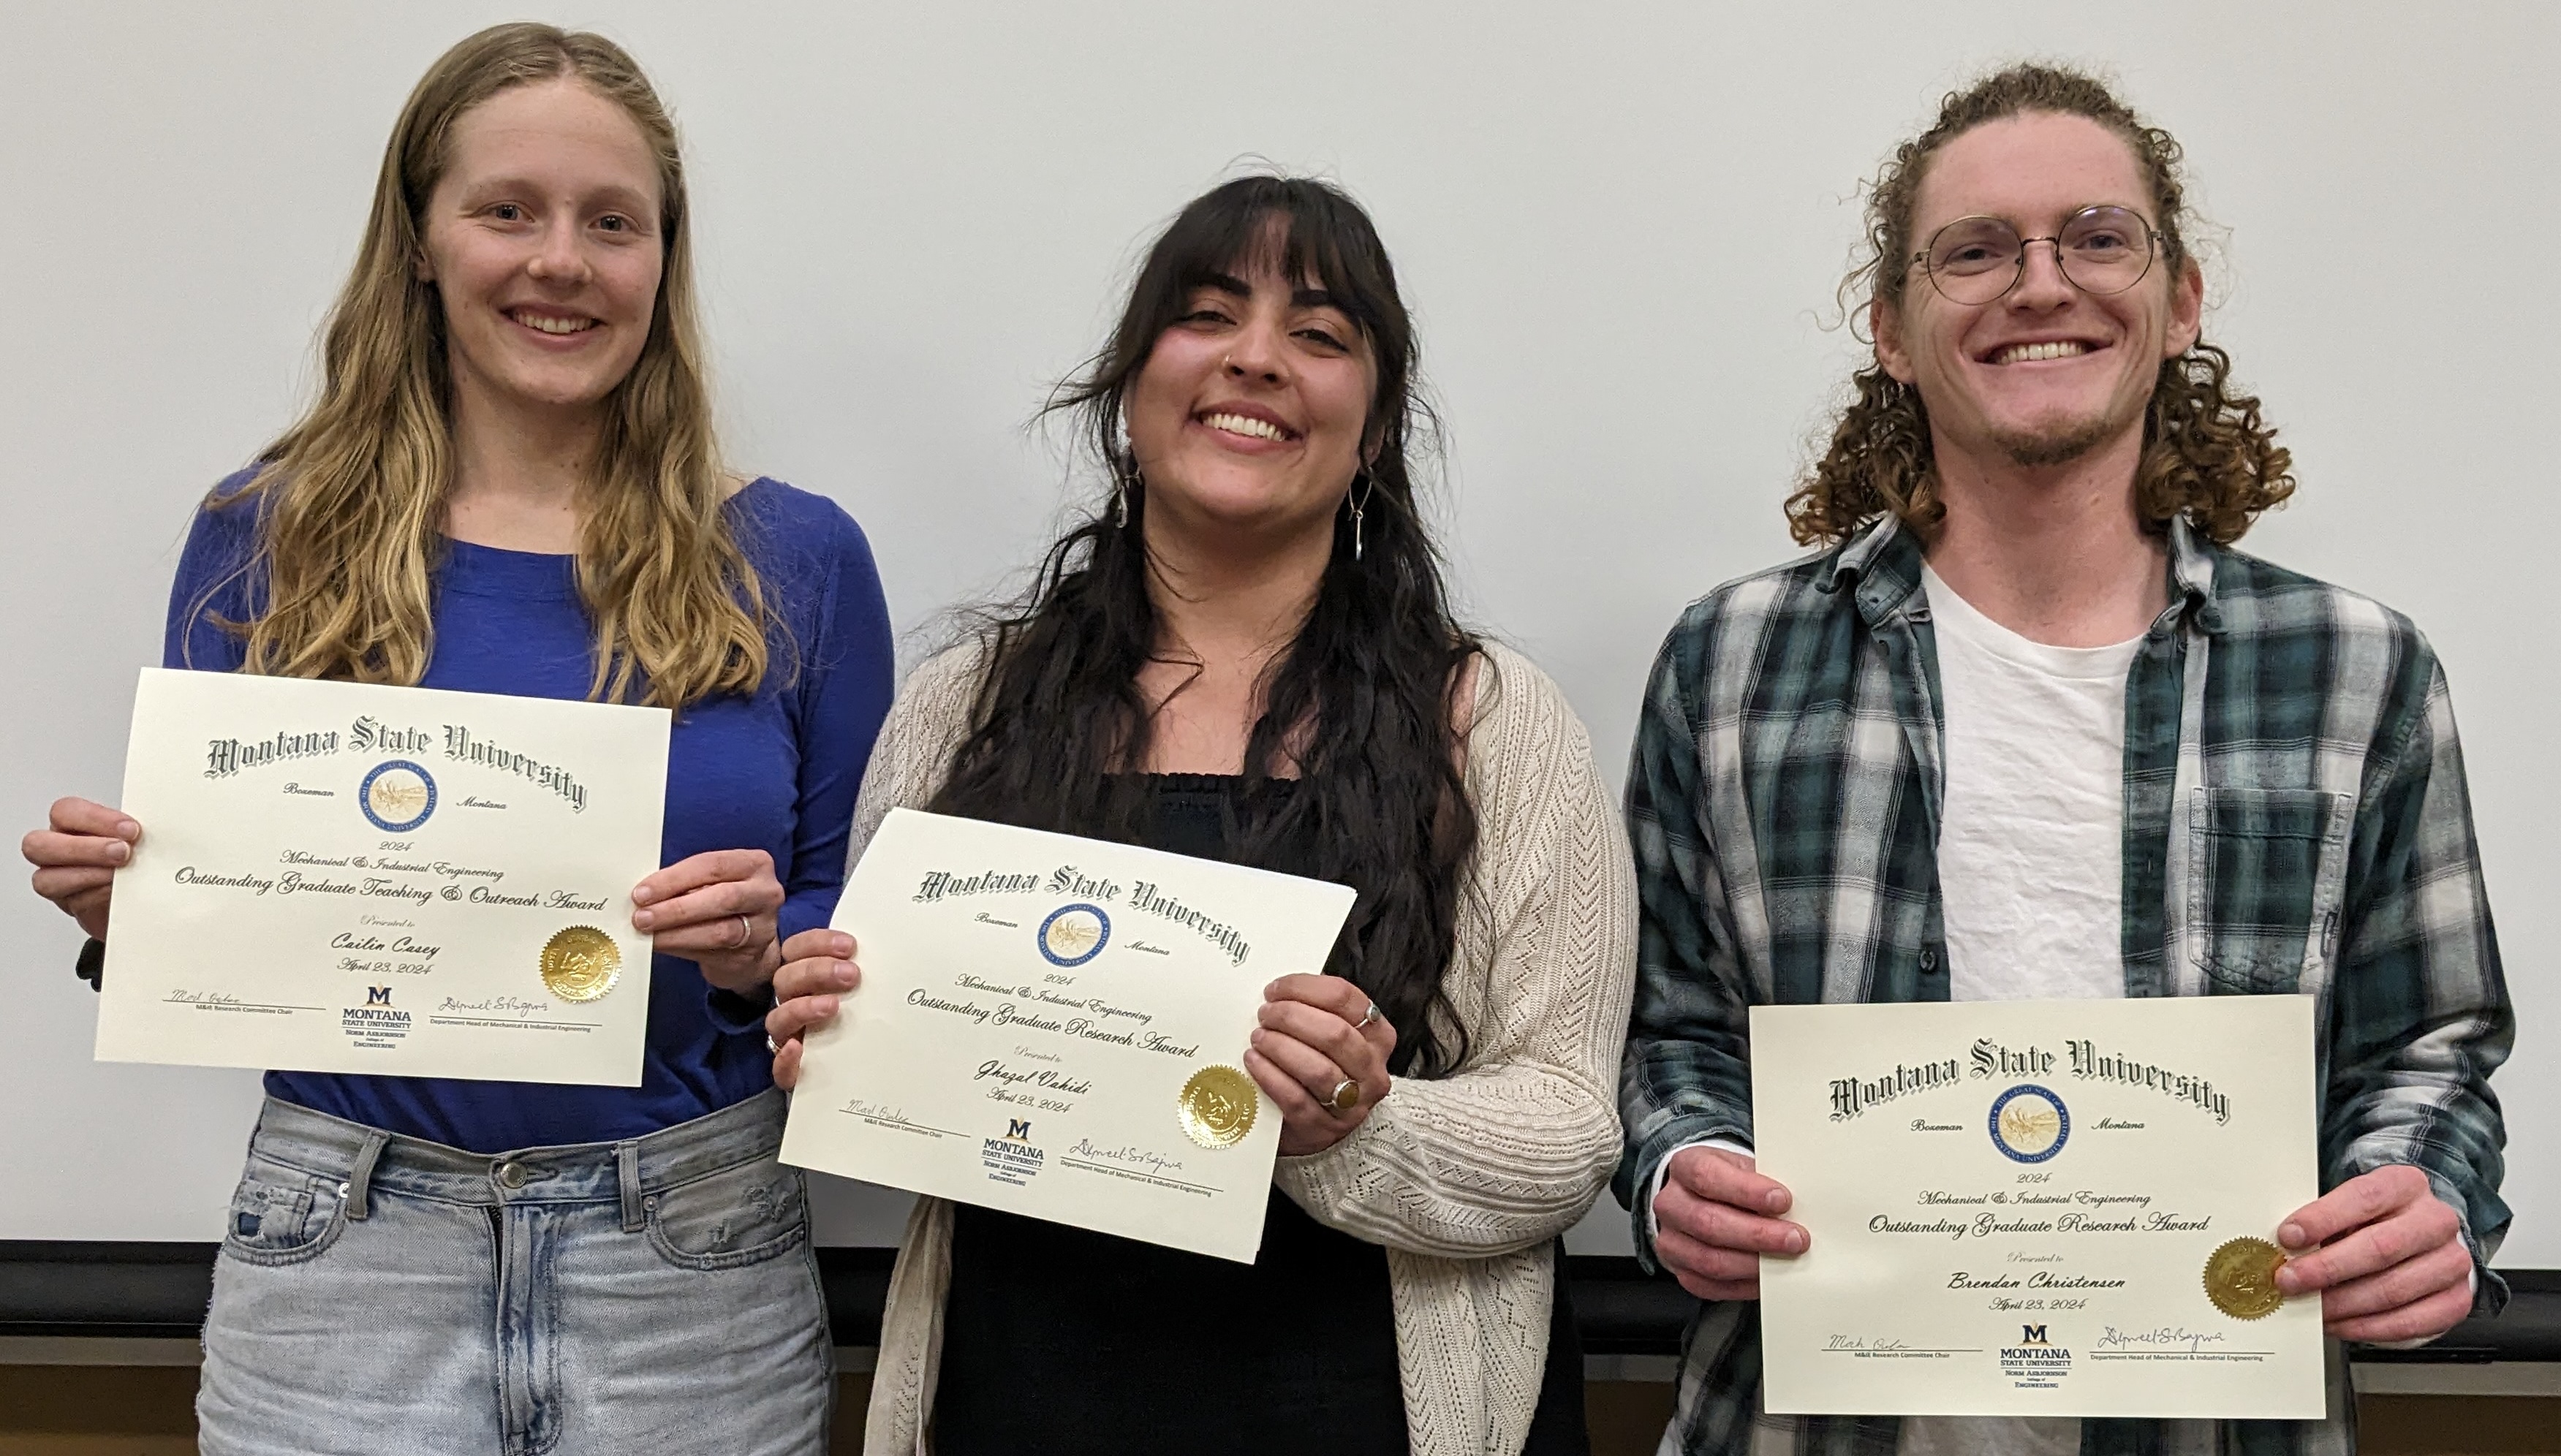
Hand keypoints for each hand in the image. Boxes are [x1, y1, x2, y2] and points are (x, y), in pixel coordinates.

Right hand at [22, 797, 137, 940]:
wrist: (145, 892)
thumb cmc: (138, 856)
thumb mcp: (139, 835)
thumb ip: (138, 829)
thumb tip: (164, 824)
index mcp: (72, 824)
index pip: (66, 811)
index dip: (95, 819)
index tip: (131, 829)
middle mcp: (57, 850)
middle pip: (39, 844)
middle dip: (84, 848)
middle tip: (123, 852)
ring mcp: (58, 880)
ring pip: (45, 879)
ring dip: (86, 875)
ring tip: (119, 875)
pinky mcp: (72, 905)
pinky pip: (71, 903)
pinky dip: (96, 896)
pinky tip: (118, 892)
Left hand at [631, 849, 783, 993]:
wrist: (748, 943)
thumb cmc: (721, 904)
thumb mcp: (710, 883)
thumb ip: (685, 883)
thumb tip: (642, 894)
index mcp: (754, 864)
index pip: (712, 865)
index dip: (674, 879)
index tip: (642, 892)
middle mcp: (765, 893)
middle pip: (722, 897)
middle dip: (676, 908)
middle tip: (642, 916)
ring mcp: (763, 926)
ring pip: (719, 930)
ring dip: (676, 933)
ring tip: (648, 933)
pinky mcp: (752, 955)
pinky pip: (713, 951)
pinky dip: (681, 947)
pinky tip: (661, 944)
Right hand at [764, 929, 859, 1090]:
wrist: (867, 1066)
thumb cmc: (864, 1018)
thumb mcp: (865, 990)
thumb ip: (864, 970)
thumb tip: (892, 949)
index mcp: (804, 978)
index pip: (795, 950)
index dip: (817, 943)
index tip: (850, 946)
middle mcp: (792, 1003)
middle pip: (786, 979)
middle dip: (817, 971)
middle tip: (852, 974)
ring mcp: (788, 1036)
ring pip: (778, 1019)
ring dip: (802, 1008)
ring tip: (833, 1006)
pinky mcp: (792, 1071)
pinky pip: (779, 1067)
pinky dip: (786, 1058)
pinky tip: (798, 1048)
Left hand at [1245, 974, 1392, 1156]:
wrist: (1319, 1127)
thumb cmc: (1322, 1068)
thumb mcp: (1331, 1037)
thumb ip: (1314, 1011)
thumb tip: (1277, 993)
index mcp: (1378, 1036)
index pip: (1345, 999)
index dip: (1304, 988)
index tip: (1276, 989)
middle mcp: (1371, 1070)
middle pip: (1335, 1033)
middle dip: (1291, 1017)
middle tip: (1265, 1014)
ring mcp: (1352, 1104)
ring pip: (1318, 1069)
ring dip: (1280, 1046)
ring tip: (1259, 1038)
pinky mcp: (1323, 1128)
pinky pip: (1295, 1099)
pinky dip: (1270, 1076)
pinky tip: (1254, 1062)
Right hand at [1652, 1146, 1807, 1300]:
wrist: (1700, 1200)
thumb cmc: (1728, 1182)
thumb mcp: (1743, 1167)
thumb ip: (1763, 1182)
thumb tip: (1799, 1206)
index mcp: (1685, 1167)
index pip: (1708, 1178)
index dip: (1747, 1191)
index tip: (1783, 1199)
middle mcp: (1671, 1204)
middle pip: (1709, 1223)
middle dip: (1758, 1234)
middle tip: (1795, 1238)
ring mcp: (1671, 1241)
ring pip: (1709, 1260)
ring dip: (1754, 1264)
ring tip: (1786, 1259)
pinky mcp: (1681, 1271)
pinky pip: (1711, 1286)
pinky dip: (1744, 1285)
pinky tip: (1767, 1277)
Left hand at [2276, 1165, 2473, 1341]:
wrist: (2423, 1240)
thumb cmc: (2376, 1221)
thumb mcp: (2349, 1206)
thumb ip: (2322, 1221)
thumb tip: (2283, 1248)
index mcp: (2406, 1185)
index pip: (2364, 1197)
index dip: (2323, 1219)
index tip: (2288, 1237)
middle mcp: (2436, 1221)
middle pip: (2380, 1247)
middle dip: (2326, 1268)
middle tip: (2290, 1280)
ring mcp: (2451, 1263)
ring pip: (2392, 1289)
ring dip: (2342, 1304)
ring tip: (2310, 1306)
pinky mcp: (2456, 1301)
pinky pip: (2408, 1322)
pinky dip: (2366, 1327)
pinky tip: (2339, 1323)